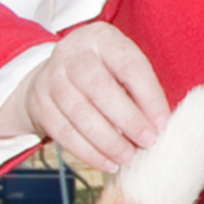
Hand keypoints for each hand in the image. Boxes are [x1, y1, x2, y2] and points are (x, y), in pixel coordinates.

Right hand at [0, 22, 169, 172]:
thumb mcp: (127, 74)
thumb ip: (144, 96)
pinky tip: (109, 163)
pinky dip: (89, 152)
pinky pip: (64, 132)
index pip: (129, 66)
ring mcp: (53, 77)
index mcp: (103, 40)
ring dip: (108, 141)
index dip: (148, 98)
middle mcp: (73, 54)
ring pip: (79, 112)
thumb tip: (160, 129)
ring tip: (129, 157)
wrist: (60, 76)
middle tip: (148, 143)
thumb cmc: (107, 77)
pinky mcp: (41, 104)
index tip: (163, 125)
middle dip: (128, 120)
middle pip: (99, 88)